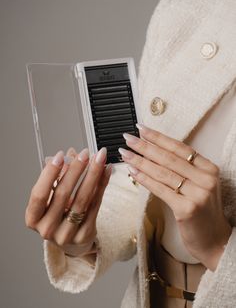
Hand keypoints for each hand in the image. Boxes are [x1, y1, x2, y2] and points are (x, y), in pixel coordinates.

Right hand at [25, 147, 111, 260]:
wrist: (70, 239)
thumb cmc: (57, 215)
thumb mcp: (51, 198)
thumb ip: (58, 178)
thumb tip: (71, 156)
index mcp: (33, 218)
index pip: (39, 194)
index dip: (49, 174)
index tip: (60, 155)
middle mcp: (47, 228)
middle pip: (63, 194)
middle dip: (75, 170)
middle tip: (84, 153)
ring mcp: (66, 234)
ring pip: (82, 199)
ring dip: (92, 174)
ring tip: (99, 158)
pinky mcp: (85, 234)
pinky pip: (96, 204)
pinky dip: (102, 184)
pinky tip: (106, 171)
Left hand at [118, 124, 231, 270]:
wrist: (215, 239)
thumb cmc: (202, 210)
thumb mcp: (199, 184)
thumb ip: (183, 168)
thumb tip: (153, 151)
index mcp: (209, 168)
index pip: (179, 147)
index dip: (158, 137)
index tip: (141, 129)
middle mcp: (206, 179)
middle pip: (169, 158)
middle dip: (145, 146)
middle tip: (128, 138)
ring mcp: (197, 194)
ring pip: (162, 172)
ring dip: (140, 161)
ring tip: (125, 153)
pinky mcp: (187, 209)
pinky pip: (160, 190)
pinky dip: (144, 179)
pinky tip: (132, 172)